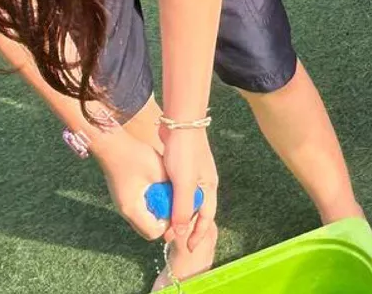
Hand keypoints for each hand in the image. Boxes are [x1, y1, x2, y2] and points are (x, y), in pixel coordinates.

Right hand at [92, 132, 168, 239]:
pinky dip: (150, 203)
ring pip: (145, 219)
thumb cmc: (135, 156)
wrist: (112, 144)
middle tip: (172, 200)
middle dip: (164, 218)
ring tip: (165, 192)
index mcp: (133, 210)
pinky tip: (156, 187)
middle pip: (149, 229)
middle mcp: (125, 212)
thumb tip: (184, 200)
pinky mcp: (124, 198)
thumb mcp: (159, 172)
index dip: (169, 223)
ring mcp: (123, 206)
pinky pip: (141, 209)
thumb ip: (171, 189)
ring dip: (157, 210)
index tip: (176, 207)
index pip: (154, 232)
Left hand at [160, 126, 218, 251]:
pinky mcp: (183, 165)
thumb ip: (183, 209)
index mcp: (209, 187)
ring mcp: (194, 173)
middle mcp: (204, 182)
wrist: (180, 123)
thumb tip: (180, 232)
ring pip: (186, 199)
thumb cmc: (185, 153)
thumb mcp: (184, 184)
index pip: (206, 217)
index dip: (197, 234)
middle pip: (197, 210)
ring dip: (178, 212)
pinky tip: (162, 201)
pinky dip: (172, 198)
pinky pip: (178, 189)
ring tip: (166, 223)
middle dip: (187, 225)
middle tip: (173, 238)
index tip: (187, 248)